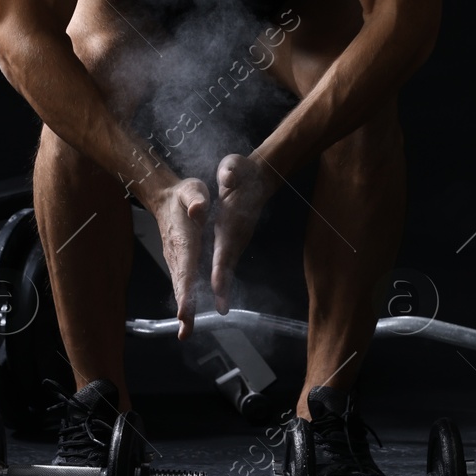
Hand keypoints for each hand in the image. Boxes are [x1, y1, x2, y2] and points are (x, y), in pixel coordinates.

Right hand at [151, 176, 210, 338]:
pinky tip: (188, 316)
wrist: (164, 197)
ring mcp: (175, 260)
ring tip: (186, 332)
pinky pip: (182, 284)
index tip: (185, 310)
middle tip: (185, 332)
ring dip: (184, 310)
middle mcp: (177, 254)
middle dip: (184, 309)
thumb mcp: (192, 190)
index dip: (186, 290)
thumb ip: (195, 199)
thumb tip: (199, 210)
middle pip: (181, 285)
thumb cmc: (182, 195)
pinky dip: (184, 301)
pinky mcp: (178, 262)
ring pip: (180, 288)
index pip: (185, 268)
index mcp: (183, 240)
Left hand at [209, 153, 274, 315]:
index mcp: (232, 220)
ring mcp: (236, 239)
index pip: (226, 245)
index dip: (221, 264)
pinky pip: (226, 264)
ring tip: (220, 310)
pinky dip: (222, 280)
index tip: (218, 283)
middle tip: (222, 309)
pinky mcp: (233, 241)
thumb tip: (228, 179)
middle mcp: (235, 234)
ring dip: (224, 288)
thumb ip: (231, 172)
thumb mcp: (234, 166)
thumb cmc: (241, 171)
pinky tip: (218, 296)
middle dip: (224, 286)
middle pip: (228, 263)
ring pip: (228, 266)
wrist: (257, 176)